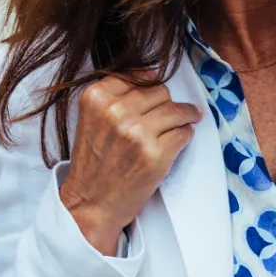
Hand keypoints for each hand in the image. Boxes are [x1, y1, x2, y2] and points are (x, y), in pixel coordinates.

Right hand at [59, 75, 203, 254]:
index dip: (149, 85)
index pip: (137, 75)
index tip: (153, 96)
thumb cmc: (93, 162)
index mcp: (96, 98)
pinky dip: (186, 136)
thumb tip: (154, 72)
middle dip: (166, 103)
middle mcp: (116, 112)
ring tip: (185, 122)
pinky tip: (177, 141)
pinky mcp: (156, 155)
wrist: (90, 204)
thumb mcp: (91, 119)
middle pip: (160, 91)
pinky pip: (185, 133)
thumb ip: (115, 95)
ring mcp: (137, 134)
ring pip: (176, 110)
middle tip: (165, 117)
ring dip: (185, 116)